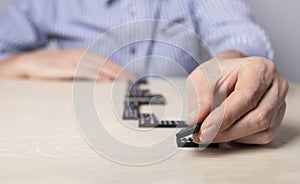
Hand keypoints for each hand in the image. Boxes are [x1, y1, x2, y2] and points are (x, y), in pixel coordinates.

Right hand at [0, 49, 133, 80]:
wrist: (28, 63)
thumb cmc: (52, 68)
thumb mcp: (71, 68)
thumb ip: (85, 74)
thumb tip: (102, 82)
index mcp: (84, 55)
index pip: (107, 62)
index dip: (120, 69)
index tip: (130, 77)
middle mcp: (82, 55)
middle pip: (107, 63)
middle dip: (121, 72)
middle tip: (133, 81)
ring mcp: (74, 60)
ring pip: (99, 67)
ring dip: (113, 74)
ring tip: (125, 82)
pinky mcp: (66, 67)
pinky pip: (85, 71)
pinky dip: (97, 75)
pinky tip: (106, 80)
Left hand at [187, 55, 288, 143]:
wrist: (229, 75)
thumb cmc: (219, 73)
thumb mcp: (202, 78)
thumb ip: (200, 98)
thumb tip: (197, 118)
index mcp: (259, 68)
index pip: (246, 96)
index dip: (225, 116)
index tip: (206, 128)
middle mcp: (275, 86)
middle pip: (258, 117)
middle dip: (226, 130)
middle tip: (202, 135)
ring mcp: (279, 105)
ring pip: (260, 131)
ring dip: (231, 136)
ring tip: (208, 131)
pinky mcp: (275, 121)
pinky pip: (260, 137)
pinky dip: (239, 138)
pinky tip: (224, 129)